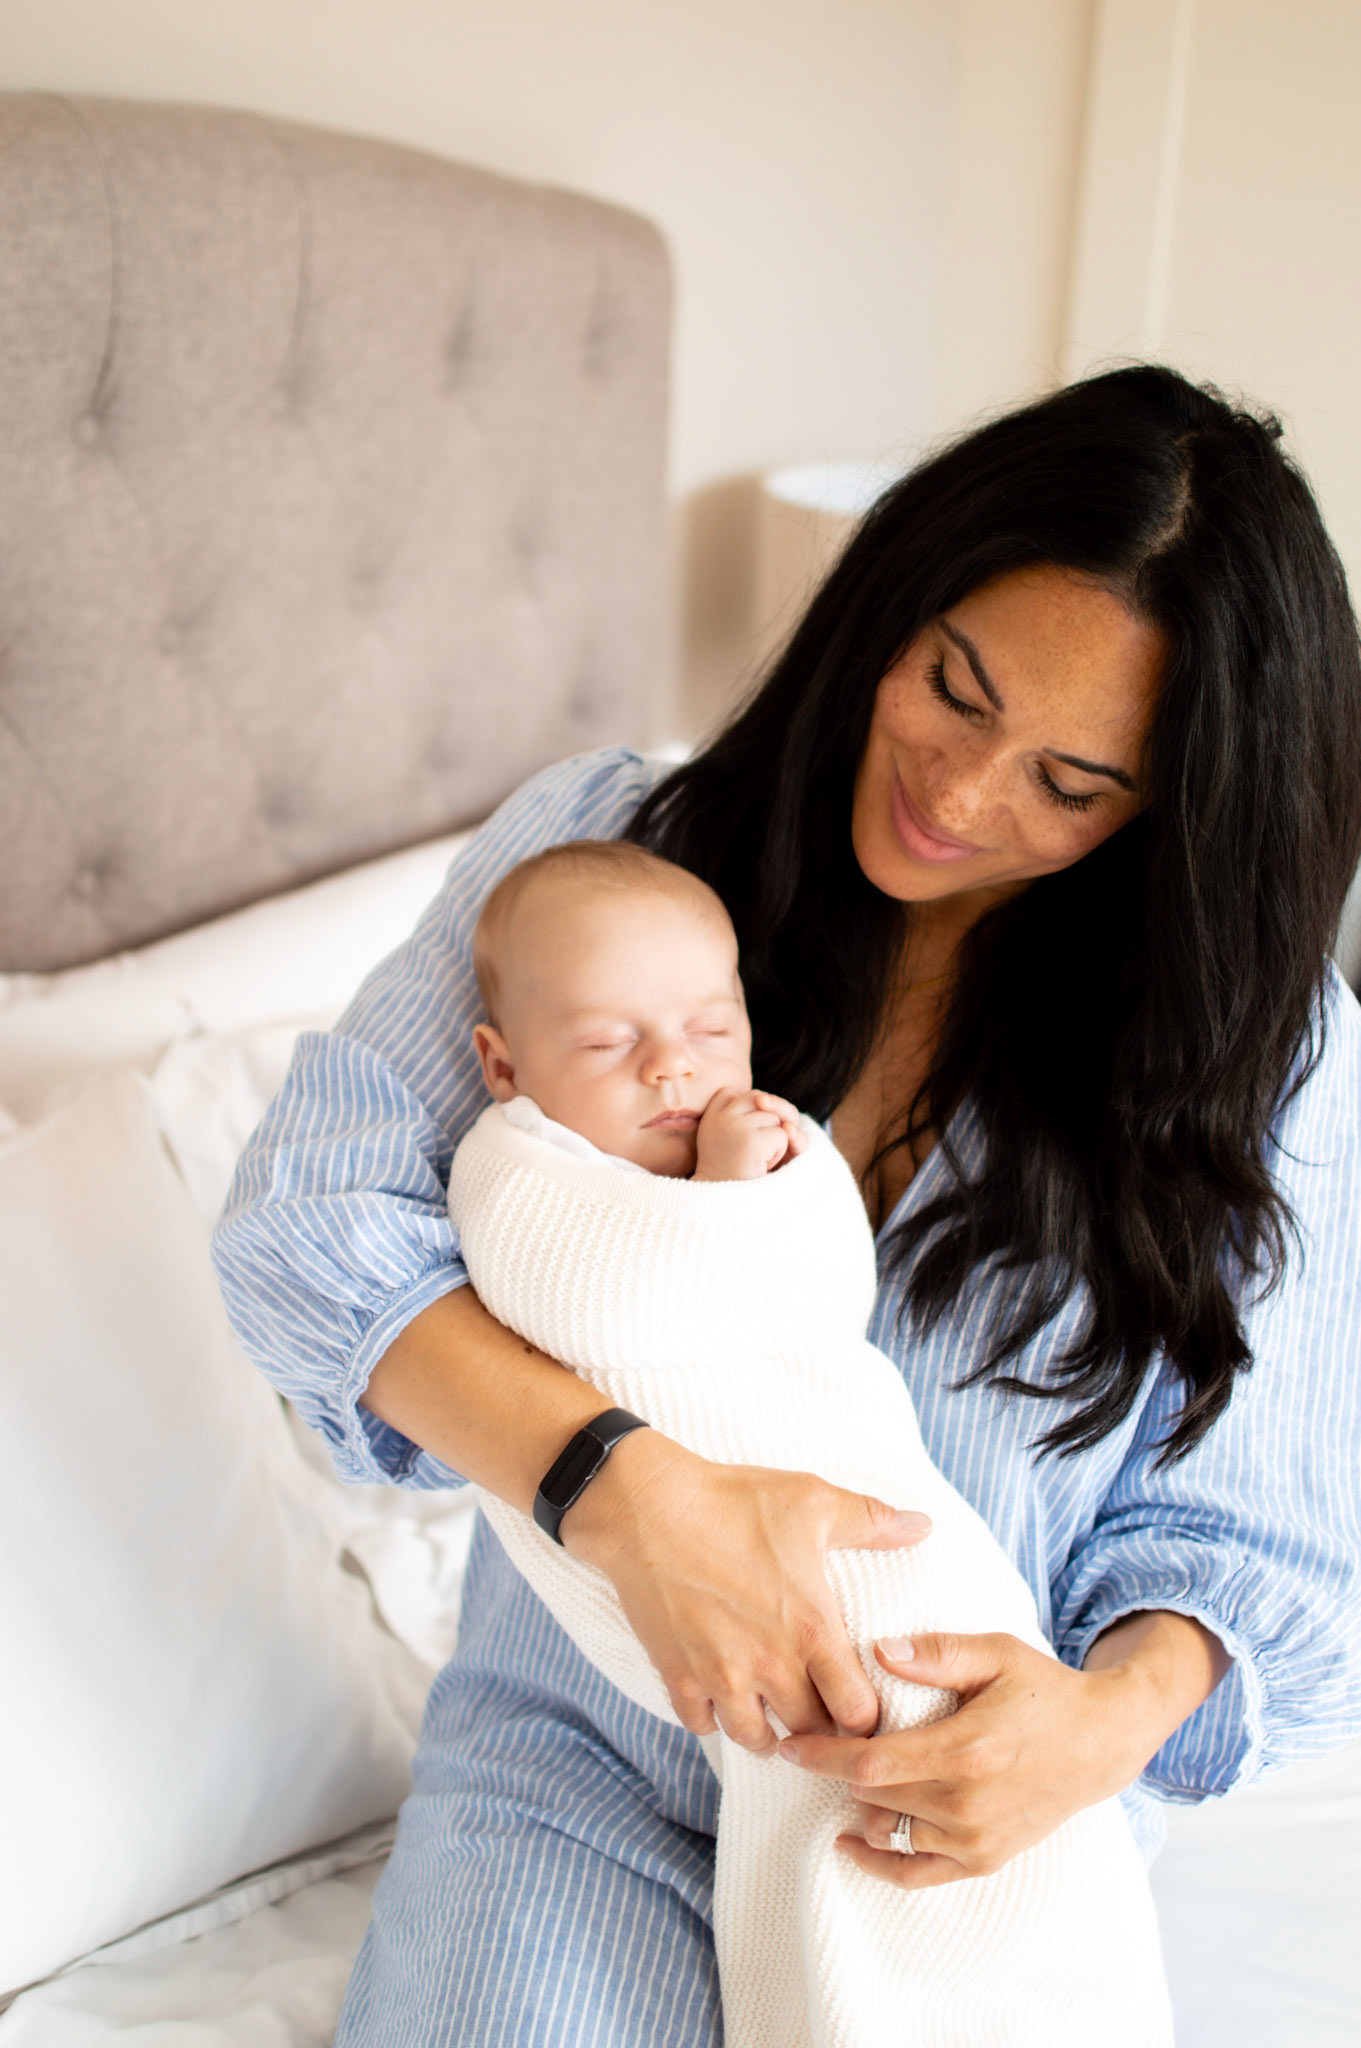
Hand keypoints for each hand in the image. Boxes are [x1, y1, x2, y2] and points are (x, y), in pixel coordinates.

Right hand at [563, 1429, 931, 1749]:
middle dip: (822, 1730)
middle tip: (824, 1715)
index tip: (865, 1707)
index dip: (868, 1719)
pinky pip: (702, 1726)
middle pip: (811, 1735)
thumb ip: (872, 1522)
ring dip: (770, 1732)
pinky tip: (723, 1696)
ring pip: (755, 1740)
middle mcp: (769, 1665)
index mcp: (811, 1630)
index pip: (857, 1713)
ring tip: (776, 1713)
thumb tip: (923, 1527)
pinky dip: (715, 1718)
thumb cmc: (734, 1501)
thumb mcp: (812, 1501)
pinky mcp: (677, 1676)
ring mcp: (719, 1677)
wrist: (647, 1507)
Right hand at [693, 1087, 806, 1180]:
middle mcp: (720, 1118)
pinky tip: (761, 1167)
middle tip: (749, 1153)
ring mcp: (735, 1127)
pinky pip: (782, 1134)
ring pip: (775, 1119)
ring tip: (754, 1161)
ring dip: (773, 1142)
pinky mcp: (752, 1141)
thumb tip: (771, 1107)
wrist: (722, 1207)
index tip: (738, 1137)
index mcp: (710, 1118)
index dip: (746, 1111)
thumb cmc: (732, 1176)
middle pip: (759, 1100)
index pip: (732, 1093)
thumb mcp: (730, 1141)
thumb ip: (747, 1117)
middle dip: (765, 1124)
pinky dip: (778, 1153)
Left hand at [777, 1630, 1176, 1887]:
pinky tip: (851, 1841)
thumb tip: (877, 1651)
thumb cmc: (1043, 1689)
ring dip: (859, 1805)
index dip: (823, 1756)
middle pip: (873, 1798)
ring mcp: (976, 1839)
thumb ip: (936, 1653)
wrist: (1100, 1742)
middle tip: (812, 1744)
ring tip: (844, 1774)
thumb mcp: (996, 1653)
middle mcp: (967, 1804)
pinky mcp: (984, 1859)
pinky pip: (917, 1874)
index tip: (788, 1745)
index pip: (872, 1764)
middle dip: (836, 1772)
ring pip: (888, 1832)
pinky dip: (879, 1862)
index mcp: (966, 1750)